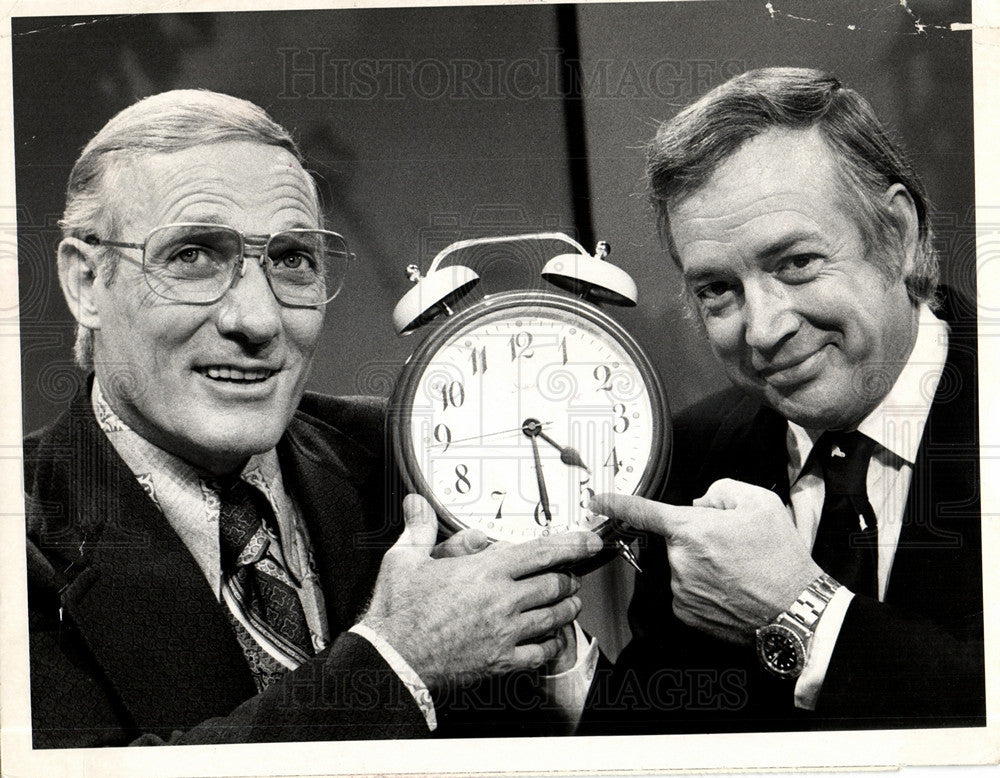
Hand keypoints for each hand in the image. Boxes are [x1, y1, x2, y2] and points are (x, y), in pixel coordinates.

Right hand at [360, 495, 603, 691]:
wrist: (392, 659)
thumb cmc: (399, 612)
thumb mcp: (405, 559)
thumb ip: (420, 528)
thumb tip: (417, 504)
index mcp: (486, 571)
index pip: (542, 552)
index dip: (572, 545)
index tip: (589, 541)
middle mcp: (502, 601)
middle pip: (554, 585)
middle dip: (569, 578)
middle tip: (572, 574)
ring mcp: (505, 633)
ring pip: (553, 617)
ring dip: (567, 607)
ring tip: (570, 601)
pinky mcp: (501, 661)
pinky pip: (540, 652)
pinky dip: (552, 643)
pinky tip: (551, 638)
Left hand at [591, 479, 821, 643]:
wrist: (796, 611)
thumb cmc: (781, 558)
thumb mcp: (760, 503)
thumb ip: (722, 490)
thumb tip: (701, 503)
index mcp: (691, 529)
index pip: (642, 511)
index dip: (615, 502)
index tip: (595, 499)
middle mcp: (679, 561)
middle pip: (676, 539)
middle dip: (697, 537)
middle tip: (732, 546)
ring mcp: (680, 590)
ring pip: (682, 565)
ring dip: (702, 564)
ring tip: (737, 571)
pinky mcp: (685, 614)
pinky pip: (686, 590)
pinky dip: (704, 588)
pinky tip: (729, 589)